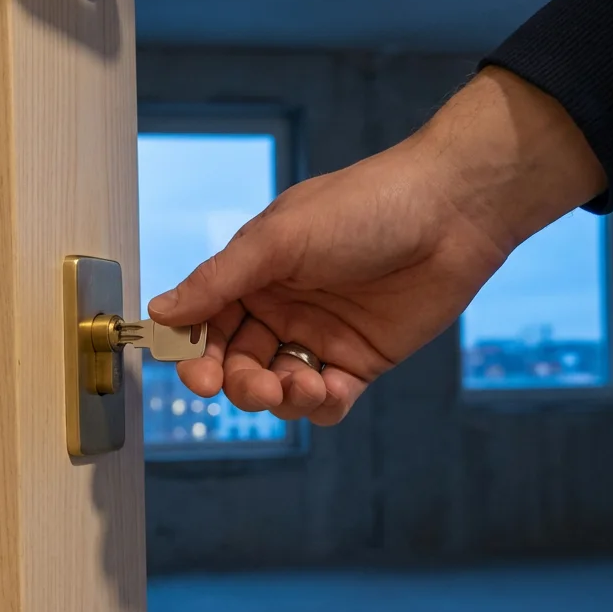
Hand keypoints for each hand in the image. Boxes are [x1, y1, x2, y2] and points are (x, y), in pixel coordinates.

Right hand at [146, 67, 606, 424]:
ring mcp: (321, 336)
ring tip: (299, 386)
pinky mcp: (361, 360)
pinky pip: (327, 399)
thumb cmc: (365, 206)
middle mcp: (282, 306)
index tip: (196, 376)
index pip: (206, 324)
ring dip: (280, 398)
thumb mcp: (279, 239)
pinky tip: (327, 390)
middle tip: (255, 387)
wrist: (451, 212)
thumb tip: (161, 311)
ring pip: (278, 388)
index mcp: (255, 273)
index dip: (196, 353)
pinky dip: (319, 405)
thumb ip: (218, 281)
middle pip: (238, 364)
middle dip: (240, 384)